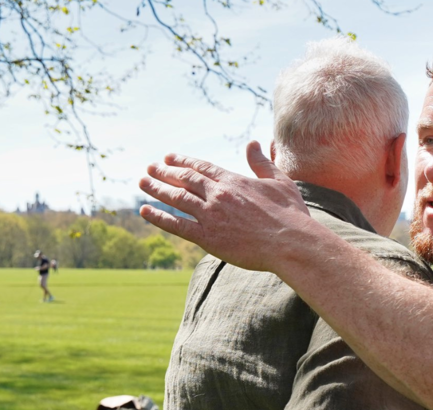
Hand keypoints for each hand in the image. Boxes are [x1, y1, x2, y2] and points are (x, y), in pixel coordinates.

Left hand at [137, 141, 310, 270]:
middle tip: (150, 167)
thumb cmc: (290, 214)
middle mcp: (217, 195)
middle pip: (184, 179)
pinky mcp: (208, 237)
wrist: (290, 242)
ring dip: (157, 189)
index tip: (169, 157)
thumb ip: (261, 163)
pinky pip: (177, 225)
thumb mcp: (280, 181)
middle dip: (164, 172)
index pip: (201, 167)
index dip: (183, 161)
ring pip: (176, 199)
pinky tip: (145, 210)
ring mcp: (211, 216)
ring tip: (142, 182)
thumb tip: (252, 143)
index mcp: (233, 181)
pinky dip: (159, 217)